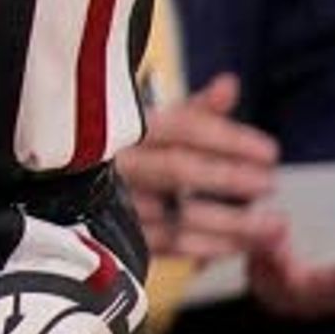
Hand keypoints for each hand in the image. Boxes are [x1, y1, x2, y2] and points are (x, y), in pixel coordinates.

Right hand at [110, 71, 282, 266]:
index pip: (183, 127)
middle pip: (180, 170)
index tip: (270, 152)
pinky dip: (209, 248)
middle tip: (270, 185)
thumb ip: (193, 110)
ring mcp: (117, 202)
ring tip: (273, 226)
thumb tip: (229, 84)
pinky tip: (238, 246)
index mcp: (125, 126)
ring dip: (233, 224)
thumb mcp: (150, 121)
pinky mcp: (119, 238)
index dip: (229, 139)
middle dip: (232, 180)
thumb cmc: (122, 150)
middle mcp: (118, 162)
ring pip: (179, 215)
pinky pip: (170, 247)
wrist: (61, 188)